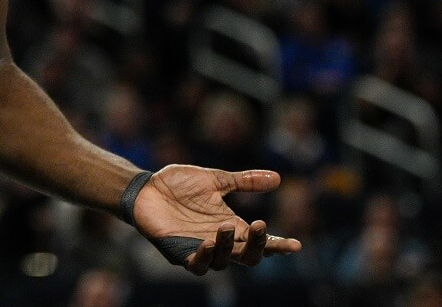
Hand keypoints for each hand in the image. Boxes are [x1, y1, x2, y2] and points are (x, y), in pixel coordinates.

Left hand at [131, 164, 301, 275]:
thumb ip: (244, 181)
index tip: (296, 245)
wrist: (145, 188)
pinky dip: (205, 257)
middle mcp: (220, 242)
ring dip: (228, 246)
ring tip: (225, 226)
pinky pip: (197, 264)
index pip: (260, 241)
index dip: (278, 245)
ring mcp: (200, 249)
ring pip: (224, 262)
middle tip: (259, 225)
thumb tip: (277, 178)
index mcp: (231, 226)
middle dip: (257, 245)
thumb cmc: (178, 185)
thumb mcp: (216, 179)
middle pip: (248, 257)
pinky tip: (208, 244)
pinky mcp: (180, 253)